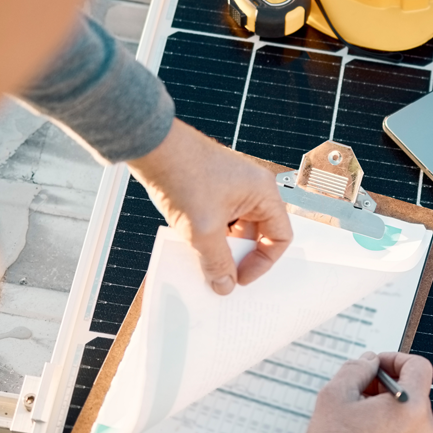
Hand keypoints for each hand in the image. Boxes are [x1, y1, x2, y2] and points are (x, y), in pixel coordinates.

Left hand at [127, 119, 292, 294]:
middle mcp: (251, 188)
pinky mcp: (209, 188)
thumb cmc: (183, 175)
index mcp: (262, 193)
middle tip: (221, 274)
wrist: (152, 148)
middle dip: (239, 257)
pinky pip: (217, 219)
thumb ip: (217, 262)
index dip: (263, 262)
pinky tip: (190, 244)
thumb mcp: (203, 230)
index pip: (280, 237)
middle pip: (256, 234)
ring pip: (234, 229)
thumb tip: (224, 284)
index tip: (241, 278)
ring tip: (202, 260)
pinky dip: (207, 234)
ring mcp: (229, 187)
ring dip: (220, 247)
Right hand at [303, 352, 432, 432]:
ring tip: (352, 416)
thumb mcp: (335, 395)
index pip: (418, 366)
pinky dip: (385, 427)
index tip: (374, 365)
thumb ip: (355, 369)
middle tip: (356, 390)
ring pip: (407, 414)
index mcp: (412, 407)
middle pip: (413, 390)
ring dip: (383, 406)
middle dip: (384, 384)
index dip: (394, 358)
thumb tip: (368, 363)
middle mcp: (424, 429)